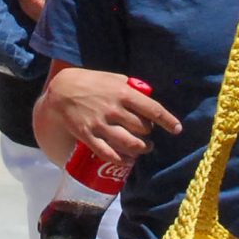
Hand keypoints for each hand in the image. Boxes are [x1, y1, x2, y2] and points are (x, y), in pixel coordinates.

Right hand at [35, 67, 178, 165]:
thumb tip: (148, 95)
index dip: (168, 122)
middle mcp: (114, 110)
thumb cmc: (90, 82)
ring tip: (144, 148)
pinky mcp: (88, 136)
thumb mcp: (113, 78)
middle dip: (149, 134)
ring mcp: (101, 125)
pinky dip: (121, 160)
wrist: (61, 91)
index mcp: (124, 94)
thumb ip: (131, 87)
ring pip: (129, 144)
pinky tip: (127, 161)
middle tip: (148, 134)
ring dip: (141, 149)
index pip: (153, 110)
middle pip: (143, 129)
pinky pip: (108, 154)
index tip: (177, 129)